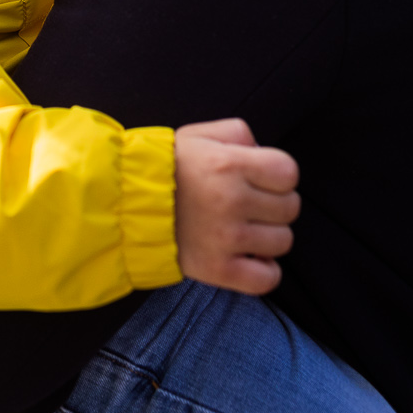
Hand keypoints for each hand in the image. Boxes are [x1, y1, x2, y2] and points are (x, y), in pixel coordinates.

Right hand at [172, 118, 299, 294]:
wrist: (123, 204)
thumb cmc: (162, 167)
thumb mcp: (198, 135)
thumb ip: (237, 133)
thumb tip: (262, 153)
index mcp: (228, 163)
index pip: (288, 173)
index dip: (278, 177)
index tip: (261, 181)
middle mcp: (231, 199)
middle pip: (290, 207)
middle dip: (273, 204)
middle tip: (249, 205)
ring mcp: (226, 237)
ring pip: (282, 241)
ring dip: (268, 236)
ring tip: (243, 230)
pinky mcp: (217, 269)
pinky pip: (267, 278)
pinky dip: (264, 271)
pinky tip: (248, 257)